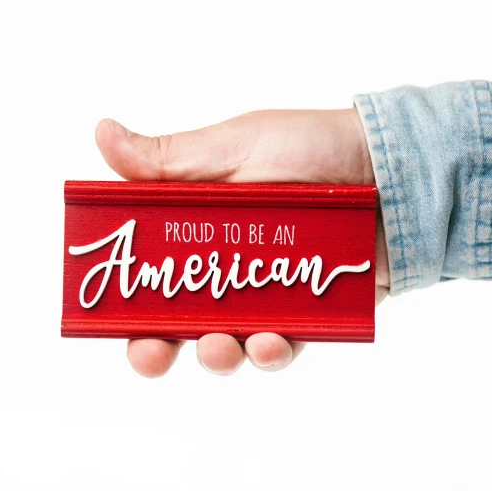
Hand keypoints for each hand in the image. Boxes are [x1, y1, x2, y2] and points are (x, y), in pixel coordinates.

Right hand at [95, 109, 389, 376]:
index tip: (109, 316)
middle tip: (153, 353)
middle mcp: (227, 269)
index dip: (125, 303)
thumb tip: (101, 134)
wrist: (390, 167)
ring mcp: (267, 296)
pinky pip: (284, 348)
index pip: (150, 275)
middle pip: (178, 325)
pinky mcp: (309, 316)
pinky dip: (270, 353)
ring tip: (220, 346)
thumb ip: (168, 160)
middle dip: (158, 349)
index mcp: (197, 230)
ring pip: (228, 346)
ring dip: (215, 356)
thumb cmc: (309, 148)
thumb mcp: (234, 146)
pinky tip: (269, 342)